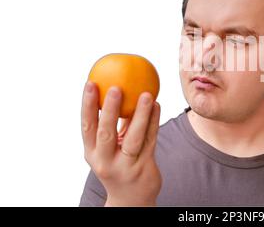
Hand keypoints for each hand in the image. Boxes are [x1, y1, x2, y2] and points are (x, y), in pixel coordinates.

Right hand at [81, 81, 161, 205]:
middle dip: (109, 109)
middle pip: (106, 133)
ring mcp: (126, 166)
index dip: (87, 105)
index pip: (87, 127)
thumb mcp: (110, 149)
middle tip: (116, 86)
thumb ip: (113, 124)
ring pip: (134, 137)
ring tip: (147, 94)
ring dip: (140, 114)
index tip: (90, 83)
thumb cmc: (119, 165)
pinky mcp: (145, 167)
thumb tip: (116, 88)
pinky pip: (151, 140)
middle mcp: (106, 161)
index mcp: (93, 153)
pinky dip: (154, 122)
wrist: (132, 200)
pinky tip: (157, 105)